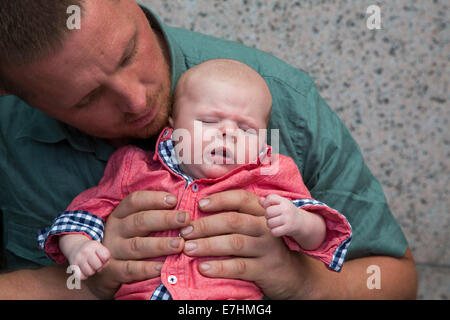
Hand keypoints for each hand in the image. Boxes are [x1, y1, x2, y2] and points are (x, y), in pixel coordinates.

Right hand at [60, 234, 109, 279]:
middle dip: (99, 267)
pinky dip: (84, 275)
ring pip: (90, 272)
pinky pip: (81, 276)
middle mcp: (86, 251)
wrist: (74, 246)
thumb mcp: (99, 248)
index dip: (106, 260)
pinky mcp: (73, 265)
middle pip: (98, 266)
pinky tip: (84, 270)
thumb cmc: (91, 250)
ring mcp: (78, 258)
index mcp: (94, 245)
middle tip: (96, 263)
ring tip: (90, 266)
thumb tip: (103, 267)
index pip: (106, 256)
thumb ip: (105, 257)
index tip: (102, 258)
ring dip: (92, 271)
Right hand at [85, 191, 190, 298]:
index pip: (135, 201)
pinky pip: (130, 269)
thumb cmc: (128, 241)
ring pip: (137, 245)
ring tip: (180, 244)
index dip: (154, 199)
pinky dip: (147, 269)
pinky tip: (162, 267)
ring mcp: (112, 250)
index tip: (174, 200)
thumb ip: (152, 215)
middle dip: (165, 219)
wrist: (99, 270)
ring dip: (160, 244)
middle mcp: (114, 230)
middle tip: (185, 219)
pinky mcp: (111, 271)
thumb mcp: (133, 225)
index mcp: (120, 214)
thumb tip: (181, 207)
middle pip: (139, 221)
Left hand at [179, 189, 306, 298]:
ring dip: (208, 245)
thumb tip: (200, 207)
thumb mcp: (255, 226)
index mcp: (262, 212)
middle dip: (206, 225)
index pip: (241, 199)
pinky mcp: (265, 269)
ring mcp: (267, 248)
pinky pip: (239, 267)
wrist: (291, 273)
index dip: (220, 199)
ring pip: (235, 243)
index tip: (200, 204)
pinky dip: (220, 267)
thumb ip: (236, 215)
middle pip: (234, 221)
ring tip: (188, 248)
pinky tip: (203, 268)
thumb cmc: (263, 245)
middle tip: (186, 231)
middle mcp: (266, 227)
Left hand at [259, 194, 301, 236]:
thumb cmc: (286, 212)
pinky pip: (274, 231)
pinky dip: (274, 232)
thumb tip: (259, 200)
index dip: (266, 203)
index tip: (270, 207)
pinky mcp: (289, 228)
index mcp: (284, 201)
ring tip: (275, 223)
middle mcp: (287, 209)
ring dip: (270, 225)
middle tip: (273, 217)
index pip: (269, 198)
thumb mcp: (279, 205)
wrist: (301, 222)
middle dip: (267, 216)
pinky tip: (278, 229)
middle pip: (268, 212)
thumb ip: (268, 202)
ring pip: (269, 223)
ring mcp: (288, 219)